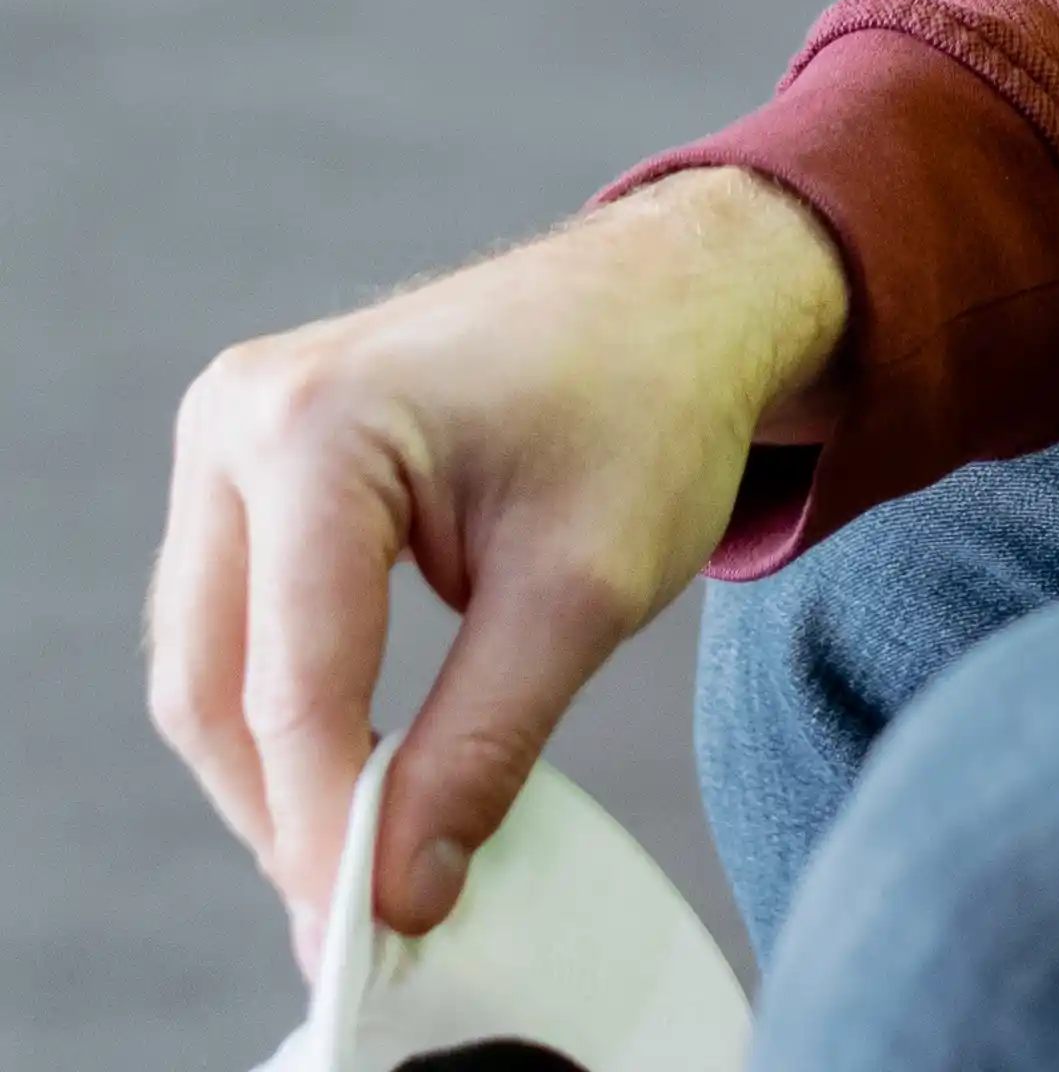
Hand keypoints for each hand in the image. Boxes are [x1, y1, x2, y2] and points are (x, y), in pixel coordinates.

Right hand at [148, 170, 847, 965]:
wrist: (685, 288)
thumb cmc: (654, 400)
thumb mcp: (584, 592)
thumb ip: (481, 750)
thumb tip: (395, 896)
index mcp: (317, 425)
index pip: (295, 687)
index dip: (327, 830)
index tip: (373, 932)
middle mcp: (243, 415)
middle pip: (216, 685)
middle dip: (285, 813)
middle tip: (365, 914)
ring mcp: (234, 430)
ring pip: (210, 664)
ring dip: (275, 771)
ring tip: (367, 856)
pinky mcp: (252, 459)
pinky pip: (234, 621)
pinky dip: (283, 709)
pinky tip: (354, 774)